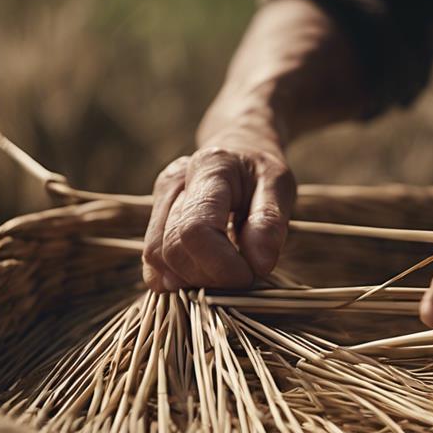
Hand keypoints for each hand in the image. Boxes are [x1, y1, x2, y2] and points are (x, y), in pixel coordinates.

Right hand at [142, 127, 295, 291]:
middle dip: (208, 277)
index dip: (221, 266)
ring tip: (223, 274)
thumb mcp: (280, 188)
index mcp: (209, 169)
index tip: (249, 275)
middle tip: (240, 277)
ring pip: (157, 258)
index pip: (196, 230)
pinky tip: (202, 275)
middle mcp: (174, 181)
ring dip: (191, 280)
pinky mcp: (153, 218)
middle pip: (173, 249)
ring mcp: (158, 199)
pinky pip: (152, 261)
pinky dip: (176, 278)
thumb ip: (270, 225)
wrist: (238, 151)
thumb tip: (259, 265)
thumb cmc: (261, 173)